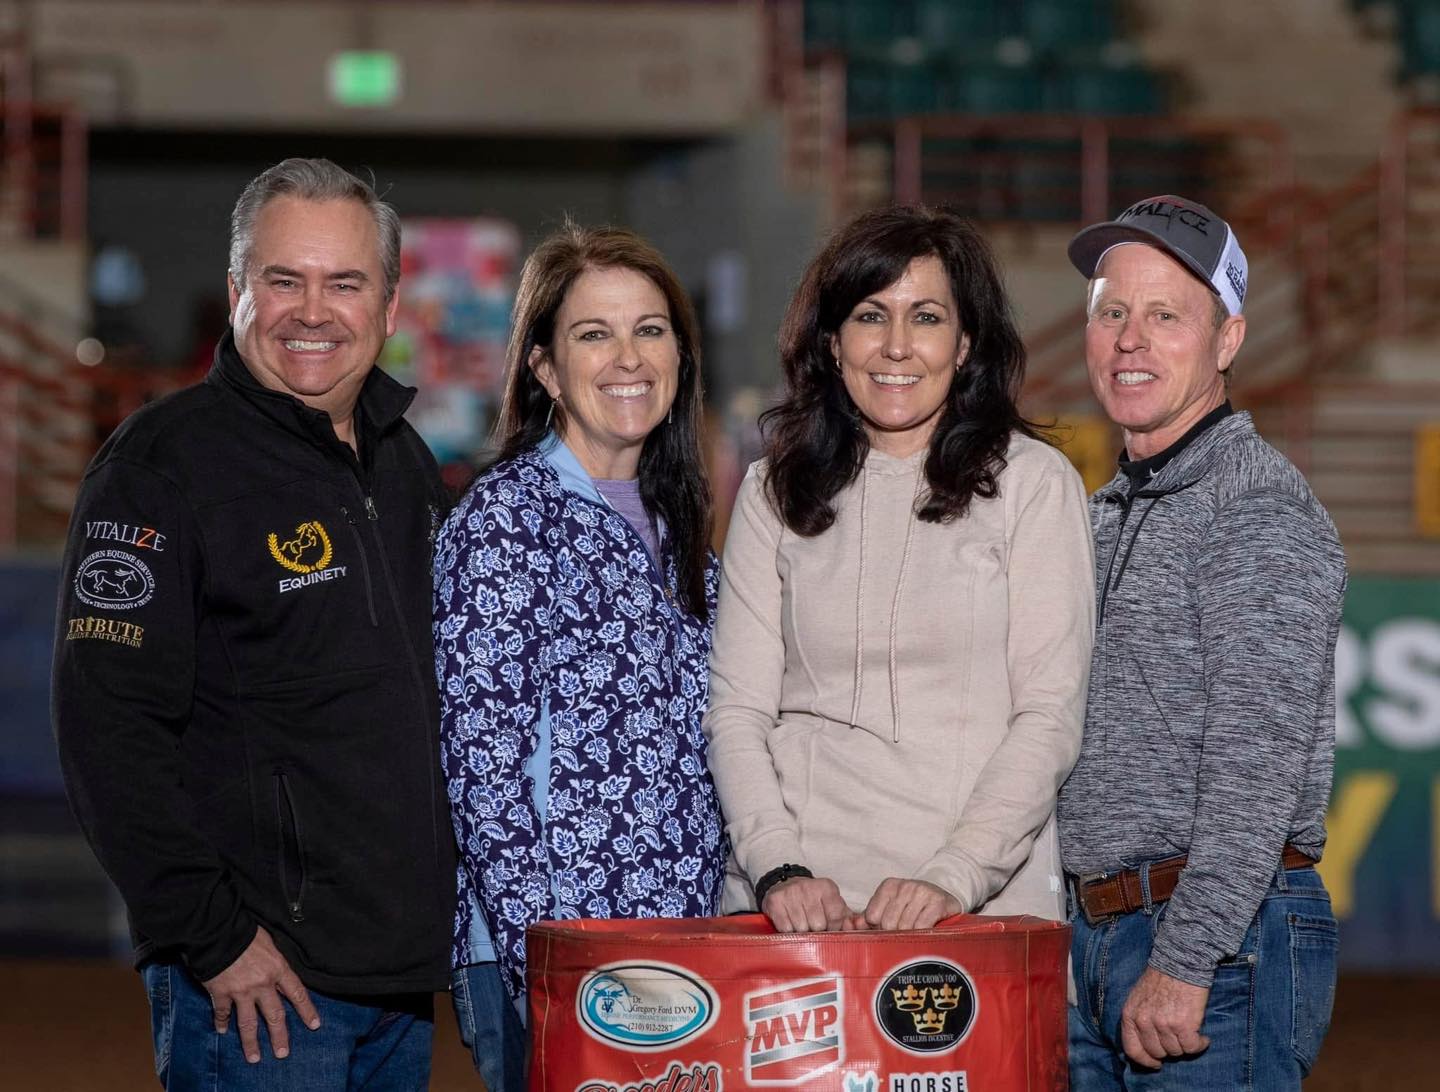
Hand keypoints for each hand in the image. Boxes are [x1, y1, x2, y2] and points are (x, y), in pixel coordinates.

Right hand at [202, 926, 319, 1062]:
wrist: (219, 930)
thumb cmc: (247, 932)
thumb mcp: (271, 943)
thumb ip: (276, 961)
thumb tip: (280, 973)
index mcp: (278, 968)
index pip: (297, 993)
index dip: (307, 1011)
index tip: (314, 1025)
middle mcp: (262, 984)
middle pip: (275, 1016)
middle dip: (280, 1036)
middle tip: (283, 1053)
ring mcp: (241, 991)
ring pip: (248, 1023)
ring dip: (251, 1042)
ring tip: (254, 1057)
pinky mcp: (221, 993)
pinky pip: (222, 1012)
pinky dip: (221, 1022)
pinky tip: (221, 1030)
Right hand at [761, 876, 849, 931]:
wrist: (785, 885)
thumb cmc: (813, 900)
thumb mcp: (832, 903)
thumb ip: (848, 917)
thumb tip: (858, 928)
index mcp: (827, 888)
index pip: (836, 917)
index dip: (833, 928)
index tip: (829, 927)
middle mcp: (809, 887)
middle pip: (818, 925)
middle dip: (816, 931)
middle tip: (813, 926)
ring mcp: (791, 893)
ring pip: (801, 929)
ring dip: (801, 932)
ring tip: (801, 923)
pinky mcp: (775, 901)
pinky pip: (785, 929)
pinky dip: (788, 931)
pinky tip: (790, 922)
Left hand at [861, 877, 961, 930]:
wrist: (944, 898)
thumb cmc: (912, 907)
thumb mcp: (889, 909)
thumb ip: (867, 918)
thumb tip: (850, 925)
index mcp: (888, 886)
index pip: (872, 916)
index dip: (878, 929)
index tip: (888, 930)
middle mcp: (904, 885)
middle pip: (888, 924)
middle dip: (894, 935)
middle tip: (903, 935)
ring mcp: (922, 892)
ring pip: (905, 927)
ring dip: (909, 937)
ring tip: (914, 934)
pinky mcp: (938, 901)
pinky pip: (922, 927)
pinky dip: (922, 935)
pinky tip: (925, 933)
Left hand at [1120, 966, 1210, 1068]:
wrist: (1180, 962)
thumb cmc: (1161, 978)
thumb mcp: (1139, 998)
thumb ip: (1139, 1019)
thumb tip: (1145, 1043)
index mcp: (1130, 1015)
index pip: (1132, 1049)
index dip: (1145, 1060)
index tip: (1156, 1064)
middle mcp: (1144, 1022)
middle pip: (1157, 1052)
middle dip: (1169, 1049)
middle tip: (1178, 1039)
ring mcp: (1163, 1025)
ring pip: (1176, 1051)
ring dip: (1185, 1045)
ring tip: (1190, 1033)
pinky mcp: (1183, 1025)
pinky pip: (1192, 1047)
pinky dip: (1200, 1044)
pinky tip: (1202, 1037)